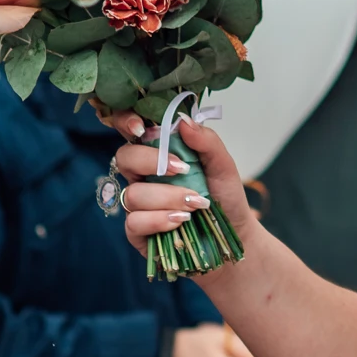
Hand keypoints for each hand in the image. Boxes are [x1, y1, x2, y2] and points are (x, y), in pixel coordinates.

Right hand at [110, 114, 256, 256]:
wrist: (231, 236)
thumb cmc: (224, 197)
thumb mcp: (223, 166)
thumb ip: (207, 142)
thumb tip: (184, 121)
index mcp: (160, 153)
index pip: (132, 130)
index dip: (127, 122)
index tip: (141, 127)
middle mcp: (144, 176)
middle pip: (124, 157)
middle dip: (150, 161)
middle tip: (181, 170)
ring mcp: (138, 204)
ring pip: (133, 193)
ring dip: (168, 198)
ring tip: (195, 204)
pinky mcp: (137, 231)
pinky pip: (134, 222)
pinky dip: (160, 220)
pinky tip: (181, 222)